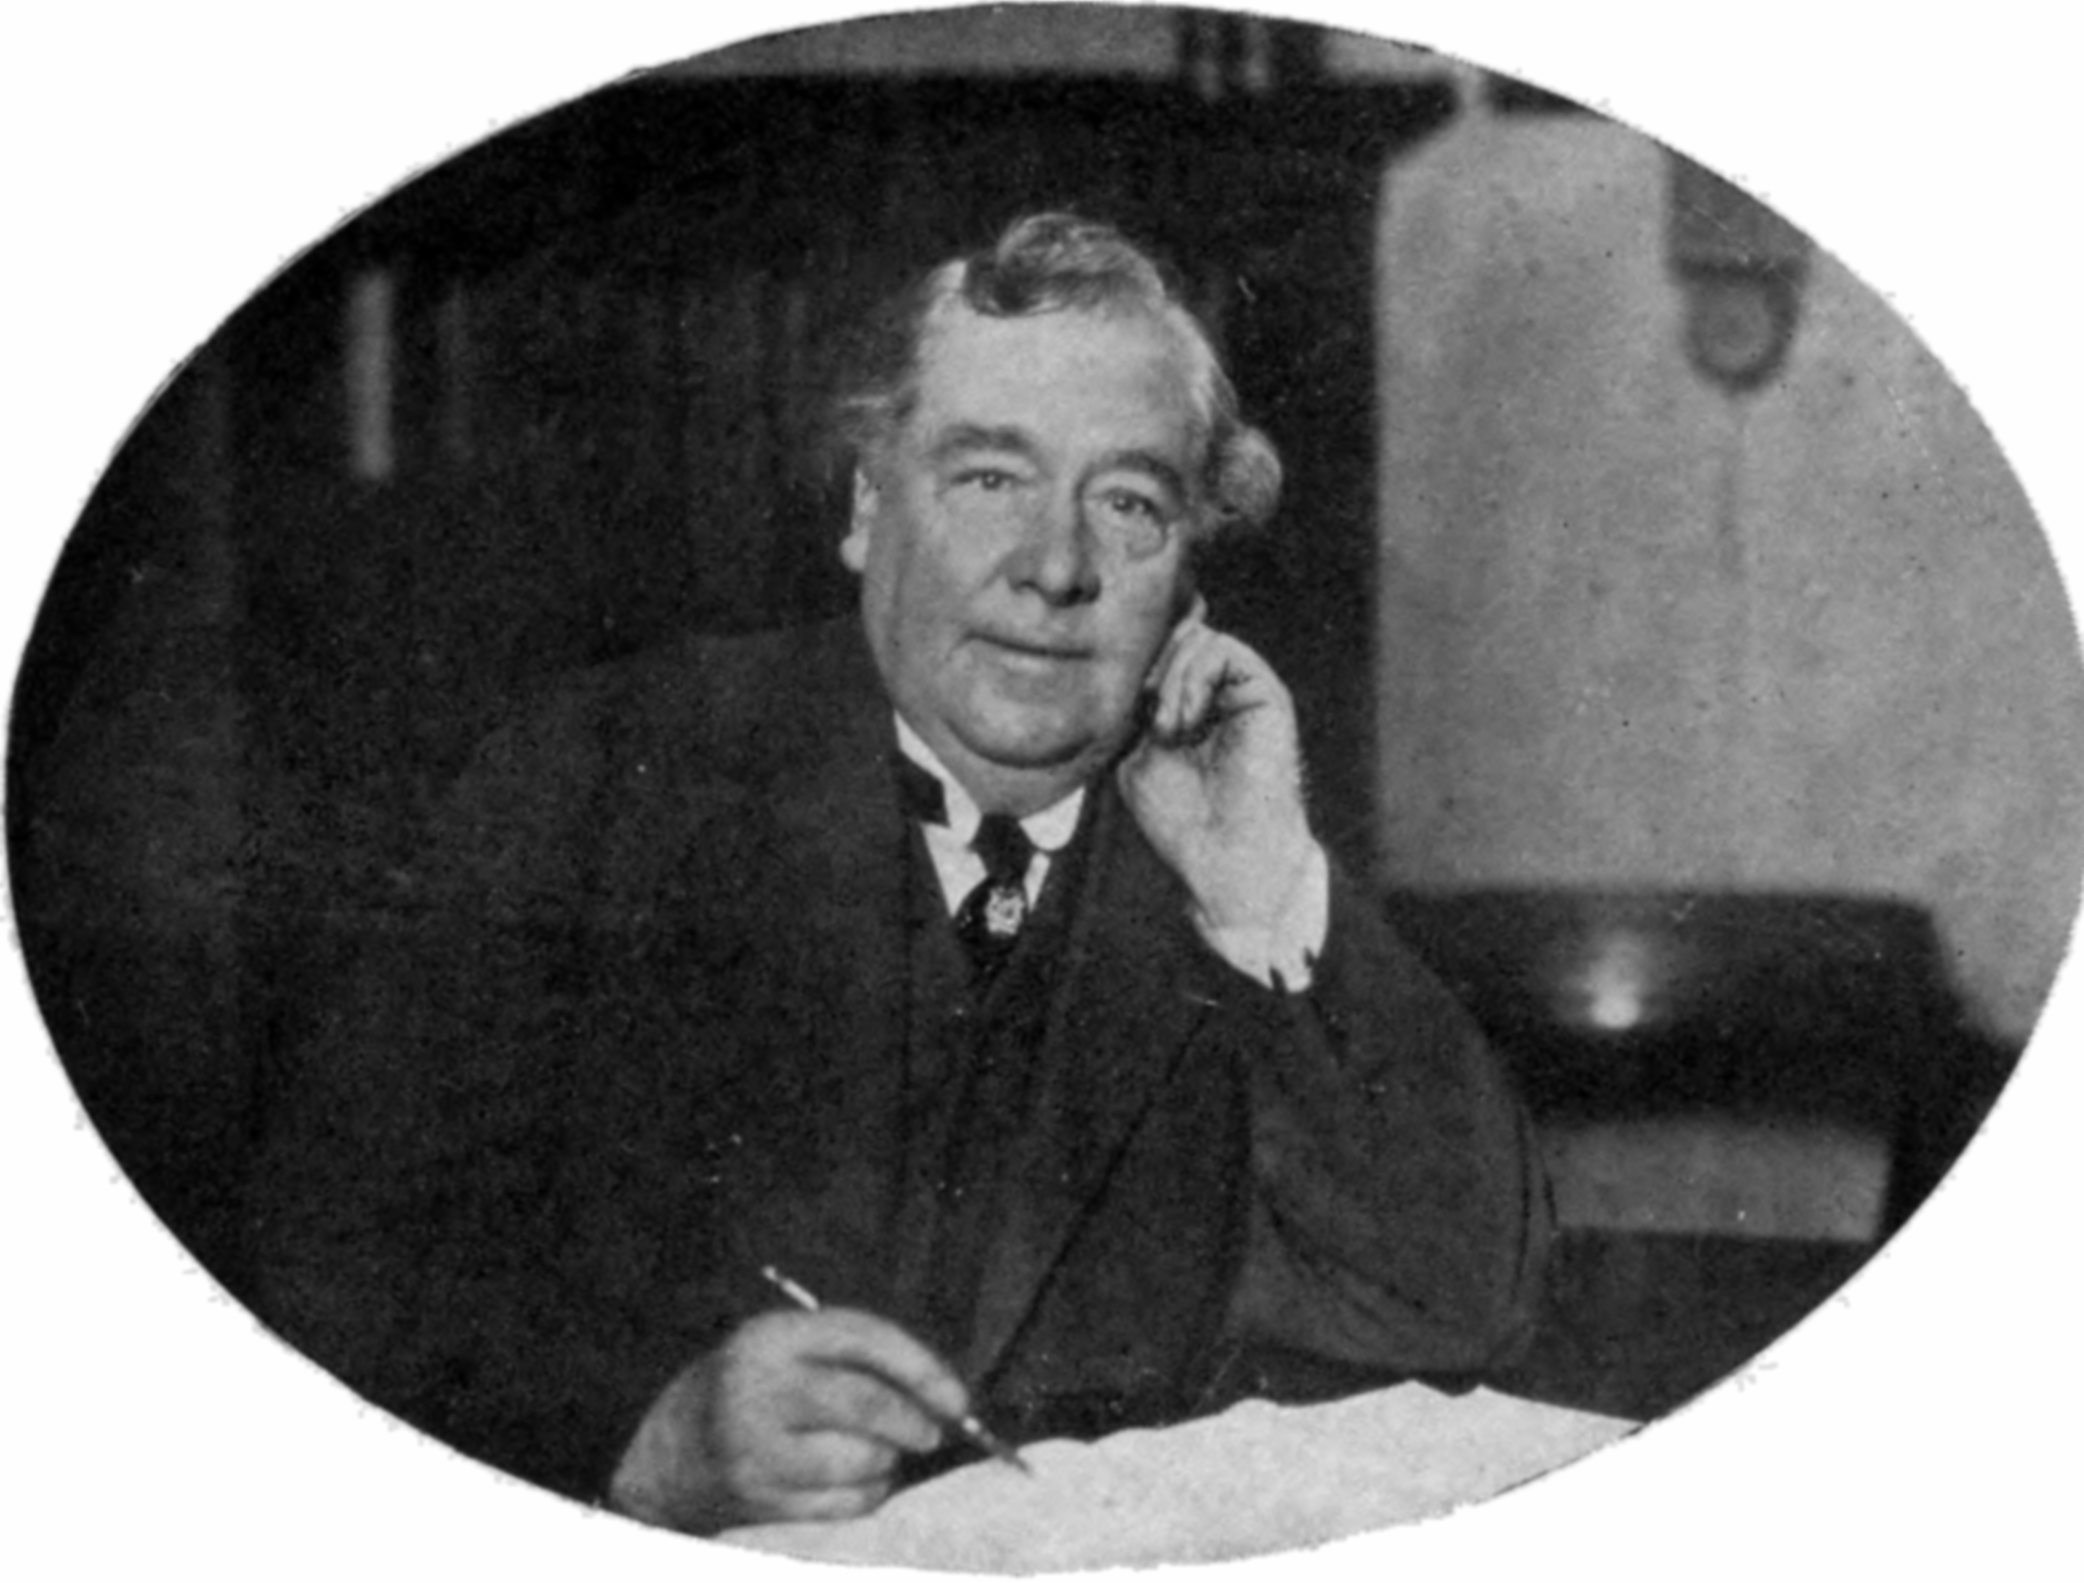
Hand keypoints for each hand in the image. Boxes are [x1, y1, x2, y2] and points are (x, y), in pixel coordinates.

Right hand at [609, 1308, 966, 1532]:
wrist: (668, 1449)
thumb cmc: (752, 1388)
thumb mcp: (786, 1347)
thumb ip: (855, 1358)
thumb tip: (944, 1398)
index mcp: (772, 1336)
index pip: (862, 1339)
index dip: (920, 1369)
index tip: (957, 1398)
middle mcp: (759, 1386)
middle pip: (863, 1403)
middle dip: (913, 1422)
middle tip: (933, 1432)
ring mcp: (754, 1447)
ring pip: (858, 1460)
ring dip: (887, 1462)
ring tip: (881, 1454)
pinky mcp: (758, 1497)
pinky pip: (842, 1504)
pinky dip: (868, 1495)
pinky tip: (860, 1481)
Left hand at [1117, 608, 1317, 935]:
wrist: (1225, 854)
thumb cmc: (1182, 818)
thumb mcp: (1139, 754)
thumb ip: (1141, 707)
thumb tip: (1142, 664)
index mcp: (1194, 709)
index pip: (1162, 654)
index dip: (1139, 670)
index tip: (1130, 715)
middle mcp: (1224, 696)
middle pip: (1179, 638)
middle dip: (1154, 673)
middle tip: (1153, 726)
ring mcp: (1246, 692)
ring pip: (1199, 638)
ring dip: (1171, 681)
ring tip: (1171, 731)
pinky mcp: (1267, 693)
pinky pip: (1223, 649)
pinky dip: (1193, 678)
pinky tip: (1188, 721)